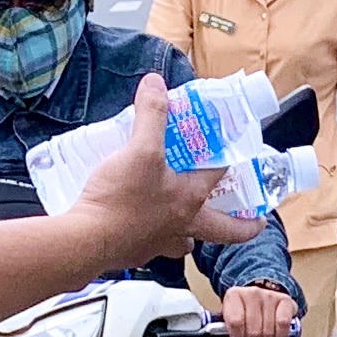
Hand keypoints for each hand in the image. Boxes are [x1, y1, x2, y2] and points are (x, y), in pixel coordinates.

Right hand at [77, 76, 235, 259]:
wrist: (85, 241)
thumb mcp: (139, 149)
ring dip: (191, 230)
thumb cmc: (119, 200)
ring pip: (186, 240)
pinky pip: (152, 243)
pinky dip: (151, 233)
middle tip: (252, 220)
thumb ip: (151, 115)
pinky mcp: (135, 251)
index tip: (238, 155)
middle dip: (240, 226)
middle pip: (224, 232)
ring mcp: (159, 244)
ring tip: (185, 217)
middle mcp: (182, 227)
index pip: (222, 176)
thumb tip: (156, 84)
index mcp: (192, 199)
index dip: (229, 158)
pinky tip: (139, 219)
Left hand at [218, 284, 298, 336]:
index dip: (237, 336)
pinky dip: (279, 336)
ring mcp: (270, 296)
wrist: (259, 295)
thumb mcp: (225, 320)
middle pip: (253, 329)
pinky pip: (283, 324)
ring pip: (268, 330)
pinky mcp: (285, 301)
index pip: (235, 321)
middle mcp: (252, 293)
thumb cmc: (242, 310)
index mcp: (234, 295)